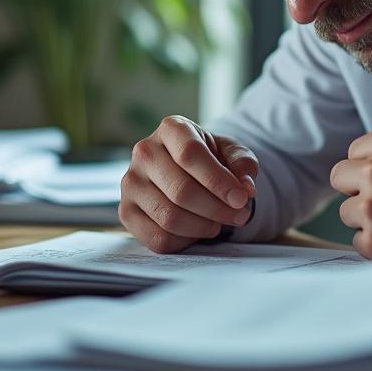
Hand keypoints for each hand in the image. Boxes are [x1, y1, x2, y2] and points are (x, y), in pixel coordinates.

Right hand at [119, 115, 258, 252]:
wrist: (186, 172)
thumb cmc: (210, 160)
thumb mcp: (231, 152)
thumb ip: (243, 164)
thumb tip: (245, 188)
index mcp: (171, 128)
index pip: (190, 154)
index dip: (218, 181)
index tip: (241, 198)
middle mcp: (144, 151)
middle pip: (181, 190)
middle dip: (216, 209)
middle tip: (239, 215)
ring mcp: (131, 182)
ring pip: (169, 217)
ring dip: (203, 226)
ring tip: (219, 222)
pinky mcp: (126, 211)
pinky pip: (157, 238)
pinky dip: (184, 241)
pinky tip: (197, 230)